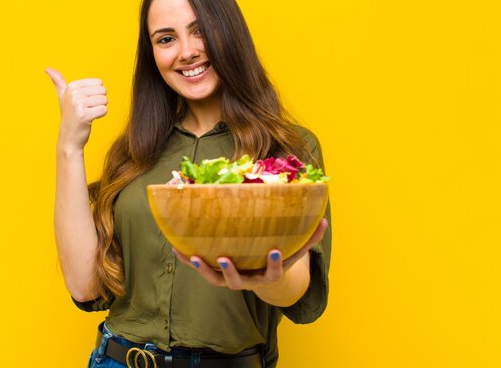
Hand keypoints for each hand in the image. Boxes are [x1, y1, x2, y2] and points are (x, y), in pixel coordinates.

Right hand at [46, 68, 107, 149]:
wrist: (68, 137)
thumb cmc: (69, 116)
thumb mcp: (63, 97)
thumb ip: (58, 82)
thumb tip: (47, 68)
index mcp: (72, 86)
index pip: (99, 83)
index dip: (95, 94)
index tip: (85, 102)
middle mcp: (74, 93)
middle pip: (103, 91)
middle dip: (98, 102)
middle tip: (87, 109)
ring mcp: (78, 104)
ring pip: (104, 101)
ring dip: (99, 109)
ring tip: (88, 115)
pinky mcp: (84, 115)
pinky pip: (104, 110)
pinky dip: (99, 116)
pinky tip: (90, 120)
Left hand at [173, 218, 327, 290]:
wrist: (262, 275)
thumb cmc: (279, 256)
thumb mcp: (295, 250)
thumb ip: (310, 238)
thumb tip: (324, 220)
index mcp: (267, 273)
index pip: (273, 272)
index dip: (274, 264)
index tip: (274, 252)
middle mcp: (247, 279)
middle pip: (236, 282)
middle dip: (230, 271)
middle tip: (223, 259)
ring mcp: (229, 277)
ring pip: (215, 279)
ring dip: (202, 269)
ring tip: (191, 256)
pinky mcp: (215, 272)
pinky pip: (199, 267)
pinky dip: (186, 259)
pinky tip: (176, 247)